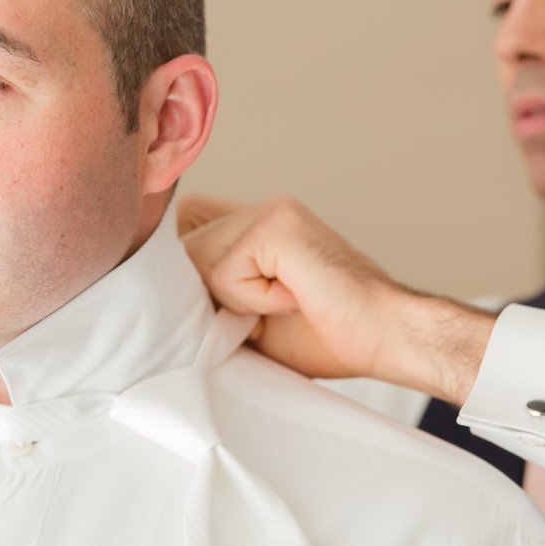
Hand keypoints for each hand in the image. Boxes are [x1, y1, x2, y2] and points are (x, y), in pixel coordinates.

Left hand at [178, 194, 492, 402]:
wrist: (388, 336)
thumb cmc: (329, 336)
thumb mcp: (251, 315)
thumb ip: (212, 293)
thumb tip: (156, 297)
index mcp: (260, 226)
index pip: (187, 224)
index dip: (186, 264)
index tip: (208, 304)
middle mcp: (263, 209)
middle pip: (182, 241)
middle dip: (198, 288)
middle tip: (247, 318)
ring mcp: (271, 212)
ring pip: (196, 256)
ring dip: (227, 297)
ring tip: (279, 309)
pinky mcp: (277, 225)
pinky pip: (224, 269)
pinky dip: (249, 299)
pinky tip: (292, 301)